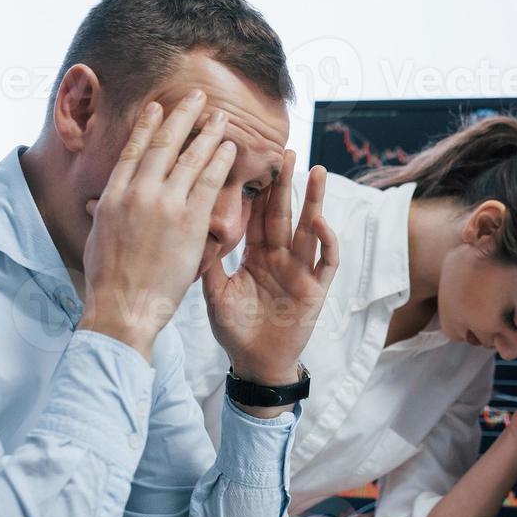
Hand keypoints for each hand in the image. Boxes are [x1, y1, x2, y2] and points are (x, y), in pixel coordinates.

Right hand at [77, 93, 235, 359]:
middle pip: (163, 144)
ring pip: (190, 158)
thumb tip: (101, 203)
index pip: (134, 150)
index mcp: (114, 195)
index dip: (148, 125)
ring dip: (207, 133)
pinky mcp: (189, 221)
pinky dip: (220, 162)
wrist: (124, 306)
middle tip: (197, 97)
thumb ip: (105, 213)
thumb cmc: (109, 281)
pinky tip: (230, 149)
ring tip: (221, 117)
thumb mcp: (98, 238)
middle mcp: (138, 192)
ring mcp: (164, 204)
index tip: (158, 107)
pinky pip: (209, 183)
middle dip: (182, 116)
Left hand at [203, 157, 337, 386]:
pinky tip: (319, 221)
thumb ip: (210, 263)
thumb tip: (191, 228)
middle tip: (288, 151)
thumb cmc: (235, 331)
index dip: (257, 189)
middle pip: (283, 213)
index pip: (256, 215)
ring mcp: (299, 271)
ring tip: (317, 170)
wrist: (254, 364)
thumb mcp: (215, 294)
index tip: (252, 159)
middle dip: (286, 183)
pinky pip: (325, 261)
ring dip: (314, 201)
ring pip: (309, 229)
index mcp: (255, 255)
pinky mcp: (316, 289)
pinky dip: (325, 241)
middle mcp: (279, 257)